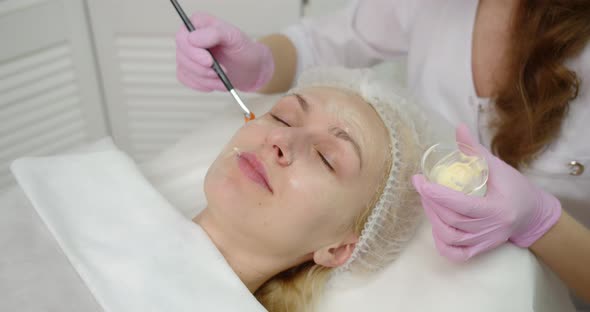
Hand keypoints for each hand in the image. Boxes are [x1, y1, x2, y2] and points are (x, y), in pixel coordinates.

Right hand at [175, 12, 273, 91]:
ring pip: (184, 70)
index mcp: (198, 23)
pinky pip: (186, 80)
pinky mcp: (188, 70)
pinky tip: (215, 83)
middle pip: (182, 56)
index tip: (210, 62)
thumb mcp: (234, 36)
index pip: (183, 38)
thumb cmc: (242, 49)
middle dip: (201, 69)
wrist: (249, 67)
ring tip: (222, 80)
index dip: (194, 52)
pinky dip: (202, 85)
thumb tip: (193, 38)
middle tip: (218, 73)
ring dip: (205, 79)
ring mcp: (187, 55)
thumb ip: (215, 33)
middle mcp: (189, 38)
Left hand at [412, 124, 561, 260]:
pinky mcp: (481, 250)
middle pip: (452, 221)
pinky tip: (435, 227)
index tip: (420, 181)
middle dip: (431, 202)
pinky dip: (441, 243)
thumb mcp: (498, 167)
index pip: (460, 205)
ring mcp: (485, 242)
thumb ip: (475, 150)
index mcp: (497, 209)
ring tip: (427, 201)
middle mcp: (491, 230)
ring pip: (450, 238)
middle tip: (421, 186)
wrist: (532, 214)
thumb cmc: (515, 187)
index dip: (437, 194)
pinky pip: (456, 254)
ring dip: (433, 220)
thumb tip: (458, 128)